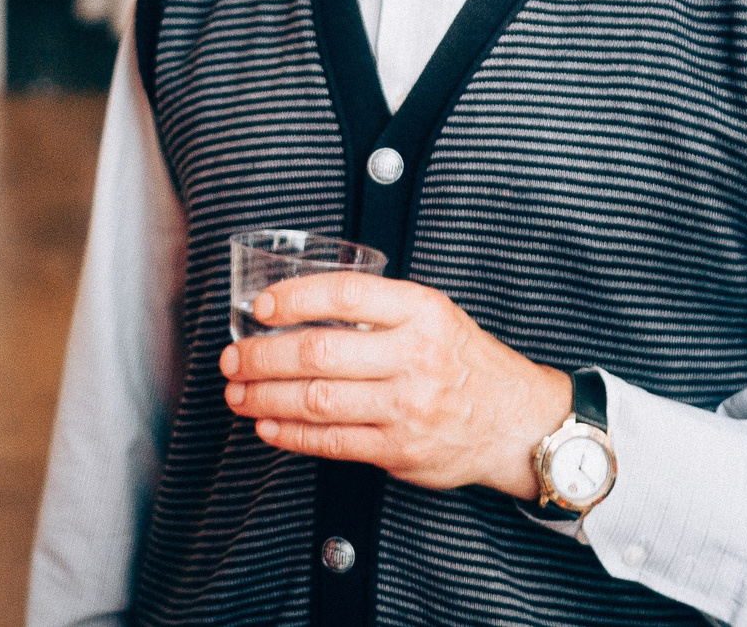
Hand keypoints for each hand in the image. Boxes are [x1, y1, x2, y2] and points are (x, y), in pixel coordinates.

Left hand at [219, 272, 566, 496]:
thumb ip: (377, 309)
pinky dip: (290, 435)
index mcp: (422, 311)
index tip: (260, 307)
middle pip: (319, 354)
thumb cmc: (462, 360)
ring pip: (317, 401)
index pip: (346, 296)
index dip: (294, 299)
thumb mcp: (433, 314)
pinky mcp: (399, 450)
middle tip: (233, 358)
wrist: (514, 421)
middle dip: (262, 356)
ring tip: (237, 393)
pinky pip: (332, 442)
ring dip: (265, 398)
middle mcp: (415, 357)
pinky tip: (266, 426)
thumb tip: (297, 304)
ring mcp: (407, 407)